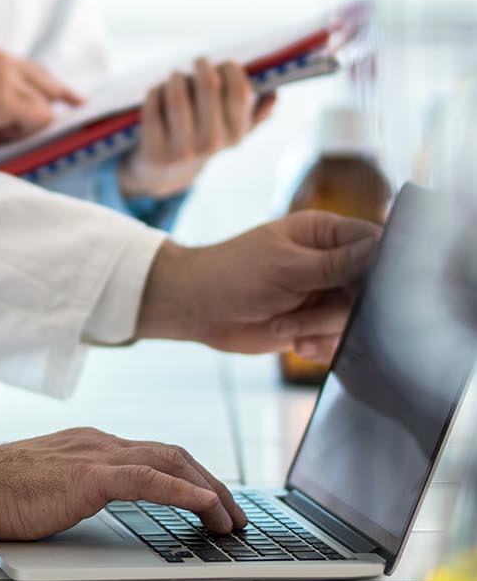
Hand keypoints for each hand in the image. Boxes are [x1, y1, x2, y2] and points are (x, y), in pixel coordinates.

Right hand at [0, 44, 82, 147]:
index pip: (36, 70)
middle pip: (49, 84)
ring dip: (25, 126)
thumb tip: (38, 110)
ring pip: (45, 107)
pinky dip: (21, 134)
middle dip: (51, 106)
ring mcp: (5, 77)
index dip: (56, 88)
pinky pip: (39, 121)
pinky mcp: (6, 99)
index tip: (74, 100)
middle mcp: (2, 59)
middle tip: (39, 127)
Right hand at [0, 427, 245, 540]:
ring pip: (170, 461)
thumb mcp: (51, 486)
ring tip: (230, 520)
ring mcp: (95, 454)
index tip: (211, 500)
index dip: (189, 475)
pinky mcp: (90, 476)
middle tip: (234, 515)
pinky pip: (150, 479)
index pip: (153, 452)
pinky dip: (184, 491)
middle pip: (172, 453)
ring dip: (209, 491)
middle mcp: (98, 442)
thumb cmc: (1, 493)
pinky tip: (205, 506)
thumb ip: (80, 487)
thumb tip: (98, 507)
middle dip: (210, 483)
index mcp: (89, 444)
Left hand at [118, 58, 274, 198]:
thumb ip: (256, 114)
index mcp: (236, 135)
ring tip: (176, 76)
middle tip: (199, 61)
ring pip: (177, 96)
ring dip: (176, 77)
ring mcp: (182, 149)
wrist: (167, 172)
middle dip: (202, 66)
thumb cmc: (204, 138)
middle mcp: (212, 143)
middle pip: (208, 86)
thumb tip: (274, 95)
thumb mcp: (232, 131)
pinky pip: (152, 108)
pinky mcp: (154, 150)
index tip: (225, 64)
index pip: (240, 92)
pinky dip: (154, 92)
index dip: (231, 69)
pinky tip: (158, 90)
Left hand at [137, 211, 381, 359]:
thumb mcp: (286, 268)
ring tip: (285, 327)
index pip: (374, 242)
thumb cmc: (233, 275)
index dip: (381, 265)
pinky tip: (295, 345)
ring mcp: (324, 294)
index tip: (369, 287)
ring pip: (356, 319)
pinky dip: (320, 346)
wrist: (198, 310)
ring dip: (321, 329)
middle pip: (371, 289)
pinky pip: (340, 340)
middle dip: (339, 310)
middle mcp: (329, 262)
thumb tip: (382, 247)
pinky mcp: (316, 323)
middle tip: (304, 315)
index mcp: (322, 233)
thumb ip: (337, 263)